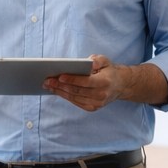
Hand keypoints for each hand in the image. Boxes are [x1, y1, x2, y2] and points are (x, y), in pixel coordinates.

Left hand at [44, 55, 167, 111]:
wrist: (119, 86)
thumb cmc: (108, 71)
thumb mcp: (106, 60)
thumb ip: (98, 59)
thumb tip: (89, 62)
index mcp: (105, 82)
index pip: (86, 82)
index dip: (72, 80)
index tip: (59, 77)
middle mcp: (101, 94)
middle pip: (77, 91)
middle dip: (61, 86)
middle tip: (47, 81)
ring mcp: (97, 103)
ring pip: (75, 98)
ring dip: (60, 92)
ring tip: (49, 86)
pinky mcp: (93, 108)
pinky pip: (76, 102)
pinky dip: (66, 97)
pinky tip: (57, 91)